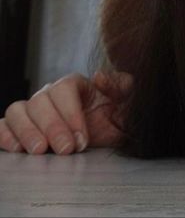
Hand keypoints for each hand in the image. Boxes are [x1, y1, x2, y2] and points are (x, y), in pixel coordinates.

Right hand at [0, 71, 132, 154]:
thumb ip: (119, 85)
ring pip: (18, 112)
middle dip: (52, 128)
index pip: (63, 89)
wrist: (113, 130)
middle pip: (40, 101)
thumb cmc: (119, 112)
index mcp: (76, 83)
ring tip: (40, 151)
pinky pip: (4, 126)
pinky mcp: (22, 128)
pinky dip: (5, 136)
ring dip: (26, 132)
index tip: (82, 139)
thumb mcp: (129, 98)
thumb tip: (99, 76)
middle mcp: (51, 94)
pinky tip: (16, 149)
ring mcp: (34, 111)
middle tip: (65, 150)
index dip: (70, 114)